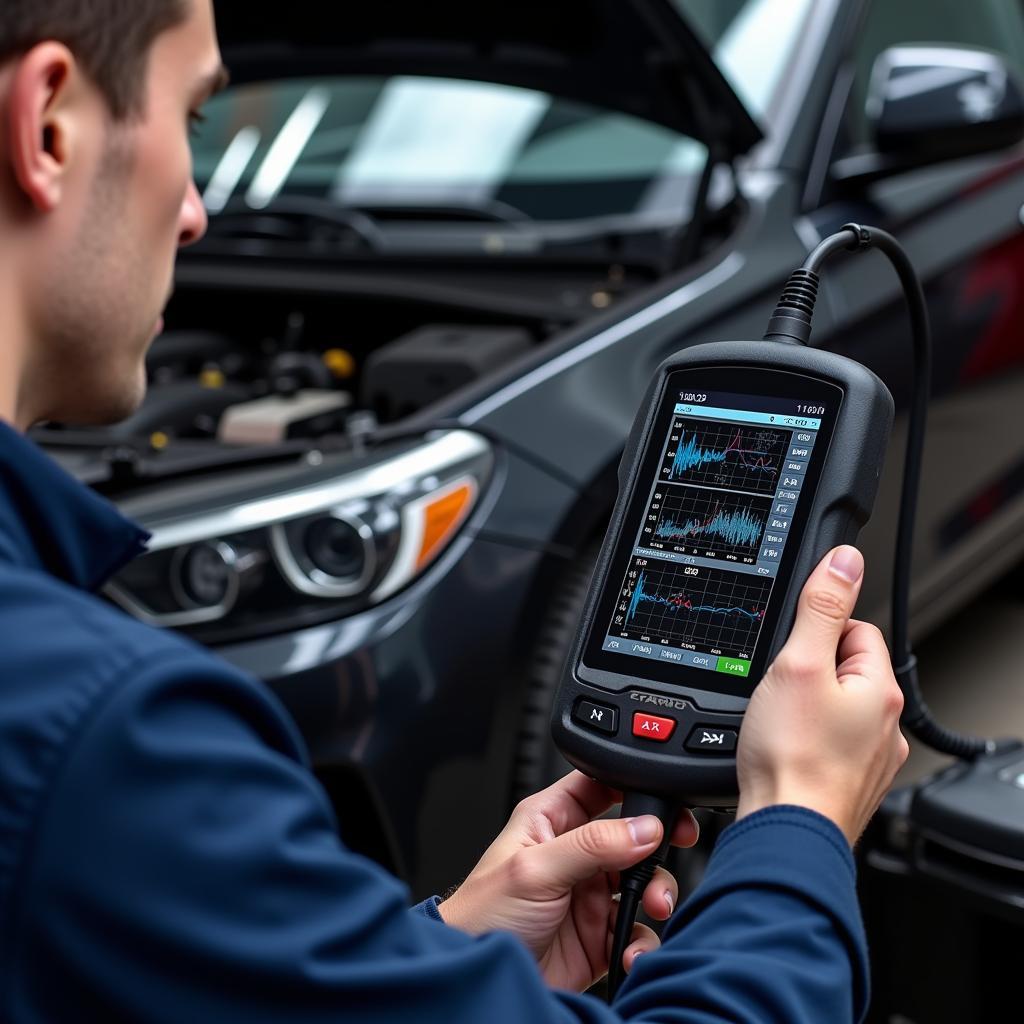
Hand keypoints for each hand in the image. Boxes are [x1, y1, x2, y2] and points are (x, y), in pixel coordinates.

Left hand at [438, 771, 698, 991]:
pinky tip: (630, 948)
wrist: (479, 980)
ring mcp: (588, 894)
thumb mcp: (535, 868)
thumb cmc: (481, 916)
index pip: (600, 785)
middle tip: (674, 849)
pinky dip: (643, 940)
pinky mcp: (599, 936)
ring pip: (642, 882)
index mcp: (551, 819)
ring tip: (652, 906)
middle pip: (632, 835)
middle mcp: (574, 852)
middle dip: (656, 846)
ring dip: (656, 893)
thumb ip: (592, 844)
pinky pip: (637, 930)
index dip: (633, 786)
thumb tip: (644, 827)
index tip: (665, 797)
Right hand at [736, 545, 908, 845]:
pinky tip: (782, 751)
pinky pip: (826, 745)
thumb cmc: (792, 757)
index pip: (856, 629)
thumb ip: (821, 608)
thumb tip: (845, 561)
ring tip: (776, 722)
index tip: (790, 649)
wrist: (786, 831)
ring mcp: (869, 759)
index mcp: (879, 689)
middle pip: (843, 670)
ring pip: (833, 710)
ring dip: (805, 708)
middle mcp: (885, 726)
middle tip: (777, 689)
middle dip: (808, 672)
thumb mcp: (799, 663)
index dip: (816, 630)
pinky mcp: (848, 785)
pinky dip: (804, 742)